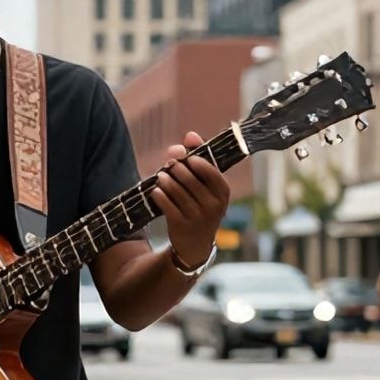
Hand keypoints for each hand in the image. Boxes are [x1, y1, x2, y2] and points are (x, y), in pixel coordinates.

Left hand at [148, 132, 230, 269]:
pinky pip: (166, 204)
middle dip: (176, 168)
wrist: (195, 245)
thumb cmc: (200, 207)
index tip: (186, 157)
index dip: (196, 161)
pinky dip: (159, 194)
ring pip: (176, 190)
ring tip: (161, 177)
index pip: (211, 172)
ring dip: (165, 180)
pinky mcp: (181, 225)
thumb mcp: (206, 188)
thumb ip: (199, 159)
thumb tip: (190, 134)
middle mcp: (213, 206)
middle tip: (168, 165)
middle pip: (189, 179)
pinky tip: (156, 191)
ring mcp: (197, 217)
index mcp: (223, 194)